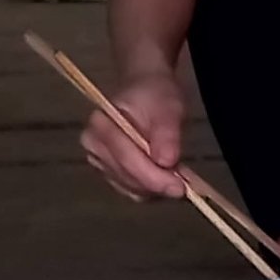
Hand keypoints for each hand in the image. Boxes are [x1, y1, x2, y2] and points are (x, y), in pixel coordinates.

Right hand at [80, 71, 194, 201]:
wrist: (147, 90)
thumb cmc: (156, 94)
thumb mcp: (168, 107)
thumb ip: (167, 134)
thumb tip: (166, 162)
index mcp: (102, 124)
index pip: (126, 159)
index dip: (153, 177)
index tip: (180, 187)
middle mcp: (93, 145)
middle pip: (127, 177)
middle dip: (157, 184)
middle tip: (186, 186)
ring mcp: (99, 160)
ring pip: (130, 188)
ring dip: (156, 189)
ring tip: (179, 179)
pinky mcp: (108, 171)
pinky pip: (131, 189)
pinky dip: (151, 189)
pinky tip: (167, 180)